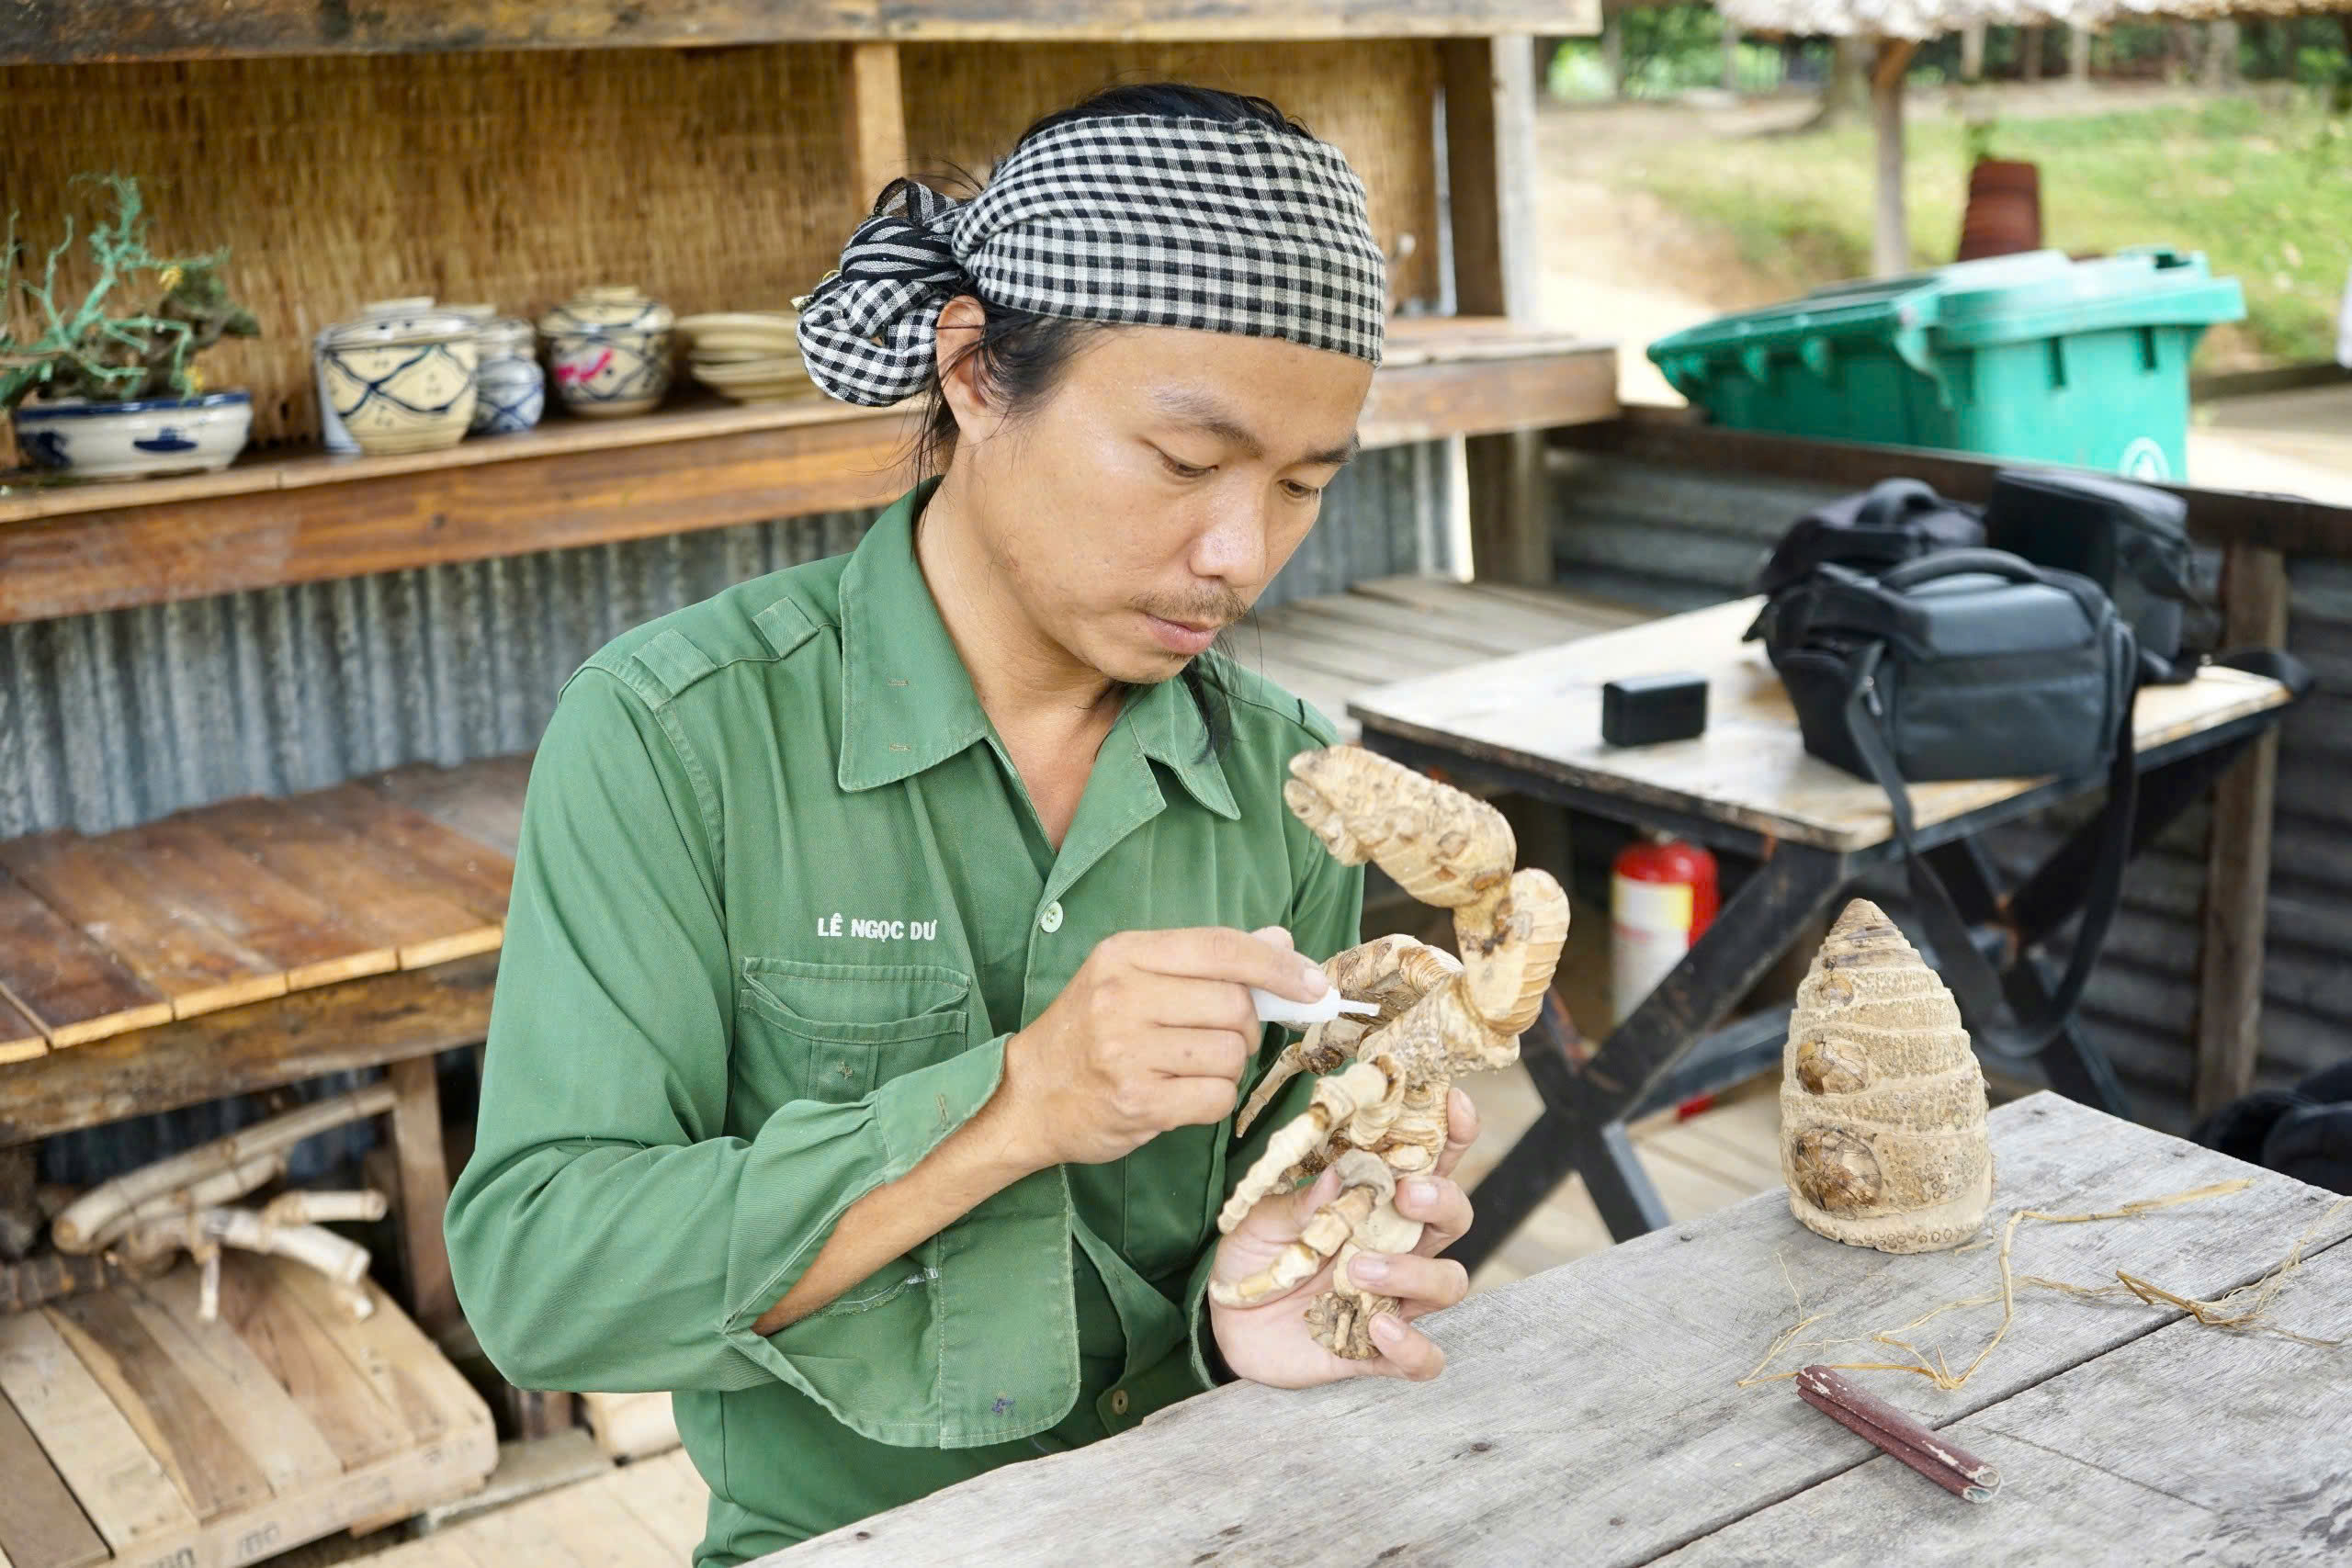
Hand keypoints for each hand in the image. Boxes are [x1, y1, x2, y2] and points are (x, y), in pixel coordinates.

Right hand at [998, 925, 1328, 1169]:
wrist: (1026, 1096)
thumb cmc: (1088, 1031)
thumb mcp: (1133, 976)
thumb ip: (1205, 959)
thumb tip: (1280, 939)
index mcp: (1125, 953)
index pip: (1221, 948)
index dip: (1278, 965)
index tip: (1313, 983)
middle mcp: (1122, 996)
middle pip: (1234, 1005)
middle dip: (1246, 1027)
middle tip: (1220, 1037)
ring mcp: (1127, 1051)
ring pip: (1231, 1054)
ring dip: (1228, 1066)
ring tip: (1189, 1067)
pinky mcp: (1137, 1102)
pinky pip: (1217, 1097)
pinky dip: (1214, 1099)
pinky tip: (1182, 1095)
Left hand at [1208, 1088, 1479, 1386]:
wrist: (1225, 1321)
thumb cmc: (1254, 1254)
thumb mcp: (1260, 1218)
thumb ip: (1296, 1203)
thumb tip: (1333, 1180)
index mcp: (1373, 1202)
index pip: (1427, 1162)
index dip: (1450, 1132)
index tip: (1452, 1104)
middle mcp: (1395, 1246)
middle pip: (1454, 1217)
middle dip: (1443, 1200)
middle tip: (1405, 1195)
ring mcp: (1392, 1298)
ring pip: (1447, 1283)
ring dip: (1414, 1273)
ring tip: (1358, 1271)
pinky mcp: (1378, 1349)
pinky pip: (1422, 1357)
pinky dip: (1412, 1347)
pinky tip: (1378, 1329)